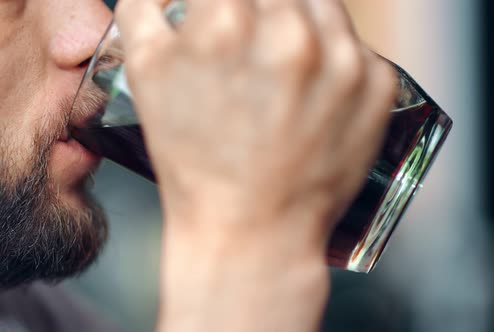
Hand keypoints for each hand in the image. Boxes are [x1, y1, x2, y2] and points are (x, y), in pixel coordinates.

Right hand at [116, 0, 395, 330]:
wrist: (250, 230)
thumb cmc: (194, 160)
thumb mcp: (145, 75)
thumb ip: (146, 7)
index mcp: (227, 20)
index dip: (221, 4)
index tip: (224, 18)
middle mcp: (291, 31)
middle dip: (259, 9)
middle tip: (250, 48)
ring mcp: (342, 58)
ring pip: (320, 4)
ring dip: (298, 22)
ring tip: (279, 67)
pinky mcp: (377, 85)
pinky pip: (354, 44)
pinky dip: (332, 57)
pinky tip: (308, 92)